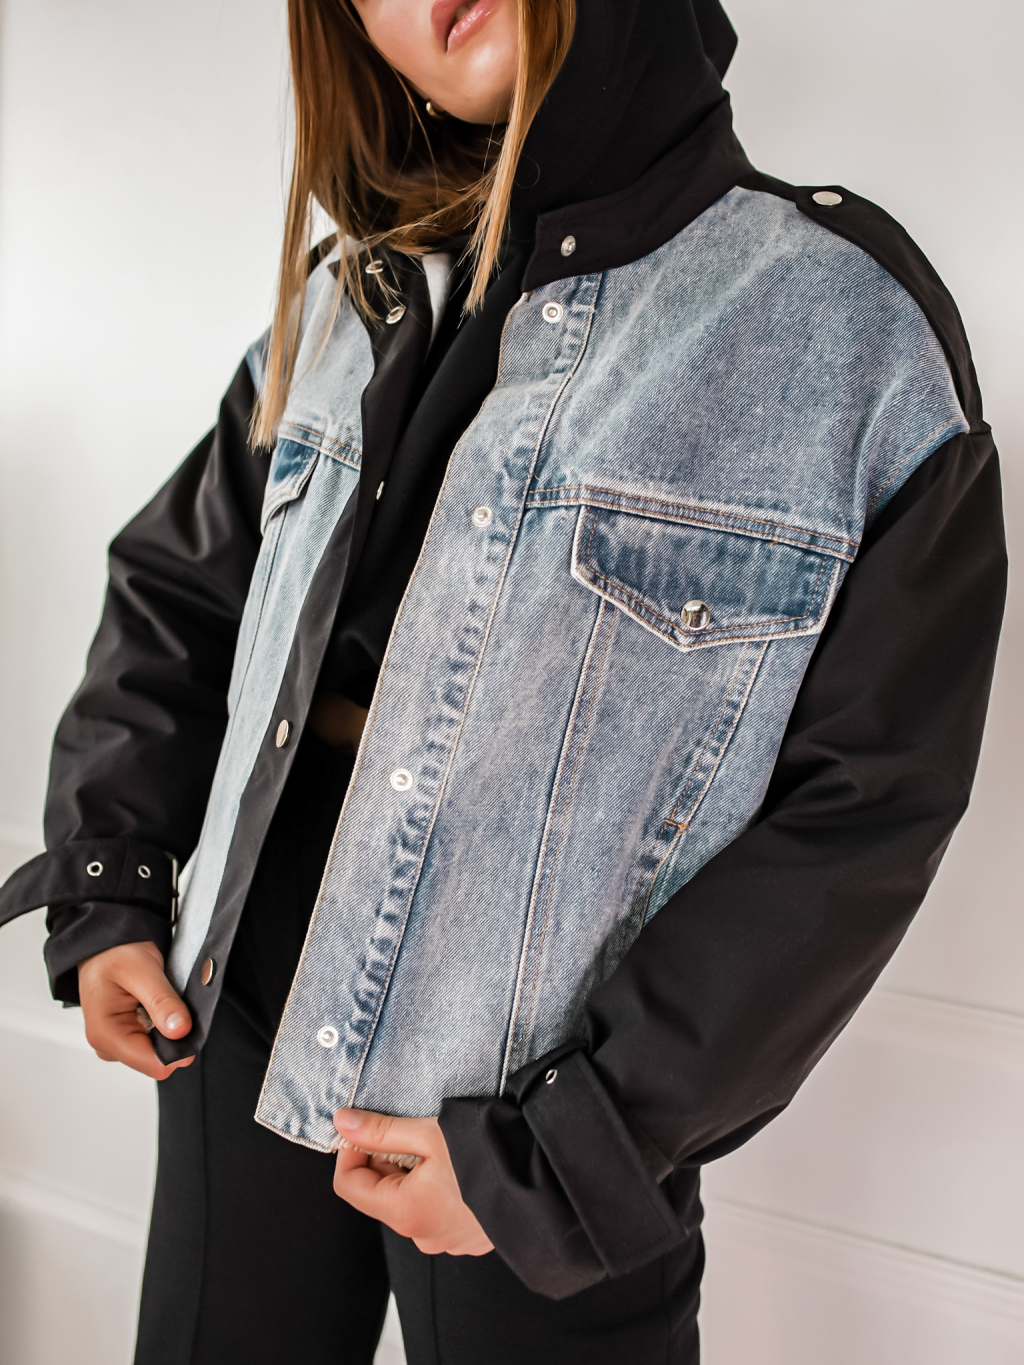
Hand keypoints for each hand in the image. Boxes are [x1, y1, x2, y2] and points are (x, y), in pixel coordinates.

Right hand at [78, 941, 194, 1080]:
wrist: (104, 943)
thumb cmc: (114, 952)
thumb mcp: (141, 970)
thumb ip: (161, 1001)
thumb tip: (180, 1030)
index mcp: (106, 1035)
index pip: (154, 1064)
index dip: (180, 1048)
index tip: (191, 1023)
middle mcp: (109, 1045)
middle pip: (158, 1060)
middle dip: (175, 1036)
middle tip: (176, 1003)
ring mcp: (118, 1042)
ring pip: (160, 1051)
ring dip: (171, 1028)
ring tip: (165, 999)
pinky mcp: (128, 1035)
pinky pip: (156, 1041)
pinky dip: (166, 1024)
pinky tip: (161, 1005)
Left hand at [332, 1108, 493, 1255]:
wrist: (546, 1179)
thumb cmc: (488, 1154)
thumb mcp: (428, 1134)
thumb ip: (381, 1131)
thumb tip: (343, 1122)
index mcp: (404, 1212)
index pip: (349, 1186)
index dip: (350, 1152)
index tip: (363, 1128)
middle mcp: (422, 1235)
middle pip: (380, 1194)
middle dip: (385, 1160)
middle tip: (409, 1131)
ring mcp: (446, 1240)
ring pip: (409, 1202)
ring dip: (412, 1174)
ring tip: (439, 1148)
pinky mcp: (468, 1238)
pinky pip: (436, 1212)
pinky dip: (435, 1189)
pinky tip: (457, 1168)